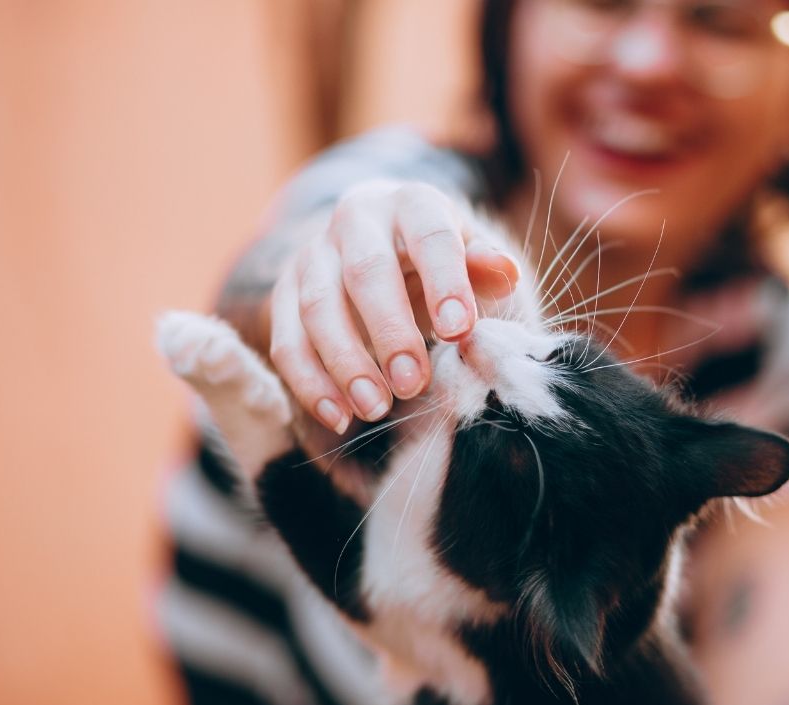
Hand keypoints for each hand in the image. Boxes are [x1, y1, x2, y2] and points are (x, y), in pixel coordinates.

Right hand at [267, 180, 518, 433]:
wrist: (378, 247)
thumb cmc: (436, 262)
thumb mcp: (469, 257)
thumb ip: (485, 266)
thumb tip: (504, 272)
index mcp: (411, 204)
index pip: (429, 236)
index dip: (444, 282)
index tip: (458, 333)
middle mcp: (355, 221)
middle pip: (366, 274)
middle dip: (390, 332)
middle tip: (414, 383)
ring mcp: (313, 256)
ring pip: (318, 308)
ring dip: (346, 363)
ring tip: (376, 408)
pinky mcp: (284, 293)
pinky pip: (287, 340)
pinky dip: (309, 382)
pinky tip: (339, 416)